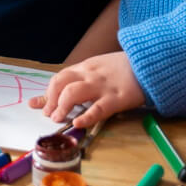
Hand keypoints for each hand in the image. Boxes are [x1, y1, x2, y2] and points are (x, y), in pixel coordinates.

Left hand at [28, 51, 145, 127]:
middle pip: (61, 83)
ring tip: (57, 119)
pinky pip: (98, 108)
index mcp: (86, 67)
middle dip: (51, 99)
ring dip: (61, 106)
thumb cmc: (123, 68)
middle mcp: (90, 75)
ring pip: (73, 93)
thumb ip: (81, 78)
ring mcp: (102, 87)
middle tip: (48, 114)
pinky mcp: (116, 98)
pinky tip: (78, 122)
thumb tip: (63, 91)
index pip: (60, 77)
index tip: (36, 105)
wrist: (149, 63)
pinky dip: (85, 116)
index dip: (47, 92)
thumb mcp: (99, 68)